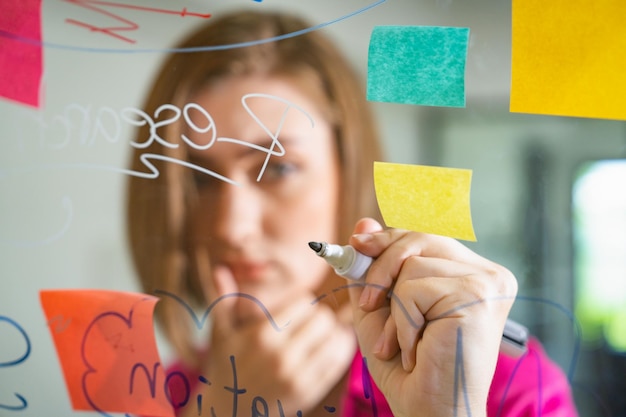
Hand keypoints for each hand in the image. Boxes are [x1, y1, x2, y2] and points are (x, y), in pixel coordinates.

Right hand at [186, 262, 355, 416]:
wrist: (227, 412)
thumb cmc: (224, 365)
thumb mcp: (221, 333)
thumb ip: (225, 299)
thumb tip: (220, 269)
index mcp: (262, 335)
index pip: (305, 303)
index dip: (304, 303)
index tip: (299, 309)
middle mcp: (282, 355)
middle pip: (323, 319)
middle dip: (320, 317)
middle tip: (312, 322)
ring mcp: (297, 376)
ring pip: (336, 340)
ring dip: (333, 333)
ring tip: (323, 334)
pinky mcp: (308, 392)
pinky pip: (337, 363)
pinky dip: (339, 351)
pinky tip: (330, 347)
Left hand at [348, 218, 517, 416]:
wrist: (430, 412)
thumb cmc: (408, 366)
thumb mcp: (382, 309)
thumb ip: (374, 268)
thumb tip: (364, 222)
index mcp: (473, 274)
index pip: (427, 237)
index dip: (389, 238)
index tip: (357, 244)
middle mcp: (489, 274)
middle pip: (420, 239)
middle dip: (380, 267)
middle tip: (366, 304)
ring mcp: (488, 283)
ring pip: (412, 265)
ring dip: (393, 311)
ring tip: (400, 345)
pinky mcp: (478, 295)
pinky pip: (413, 290)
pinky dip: (402, 324)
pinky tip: (416, 351)